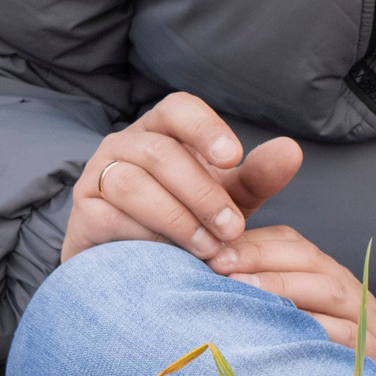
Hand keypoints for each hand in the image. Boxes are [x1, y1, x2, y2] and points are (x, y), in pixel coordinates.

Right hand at [62, 91, 304, 263]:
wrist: (135, 267)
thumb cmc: (187, 220)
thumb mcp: (226, 199)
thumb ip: (256, 177)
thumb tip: (292, 151)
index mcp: (162, 130)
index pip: (178, 107)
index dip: (205, 128)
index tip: (233, 158)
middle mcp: (125, 144)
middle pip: (160, 152)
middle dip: (202, 192)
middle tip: (233, 228)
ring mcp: (98, 175)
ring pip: (132, 182)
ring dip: (176, 217)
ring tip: (208, 249)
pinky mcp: (83, 212)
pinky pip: (110, 217)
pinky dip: (146, 237)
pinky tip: (169, 257)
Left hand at [210, 224, 375, 375]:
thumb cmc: (344, 354)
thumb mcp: (313, 316)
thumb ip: (277, 297)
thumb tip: (216, 287)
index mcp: (328, 275)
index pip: (290, 241)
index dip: (251, 241)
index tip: (209, 248)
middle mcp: (348, 288)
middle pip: (305, 257)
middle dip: (258, 256)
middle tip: (217, 263)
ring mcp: (365, 318)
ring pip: (325, 289)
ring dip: (281, 286)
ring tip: (241, 288)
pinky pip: (346, 334)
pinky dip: (315, 329)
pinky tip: (282, 331)